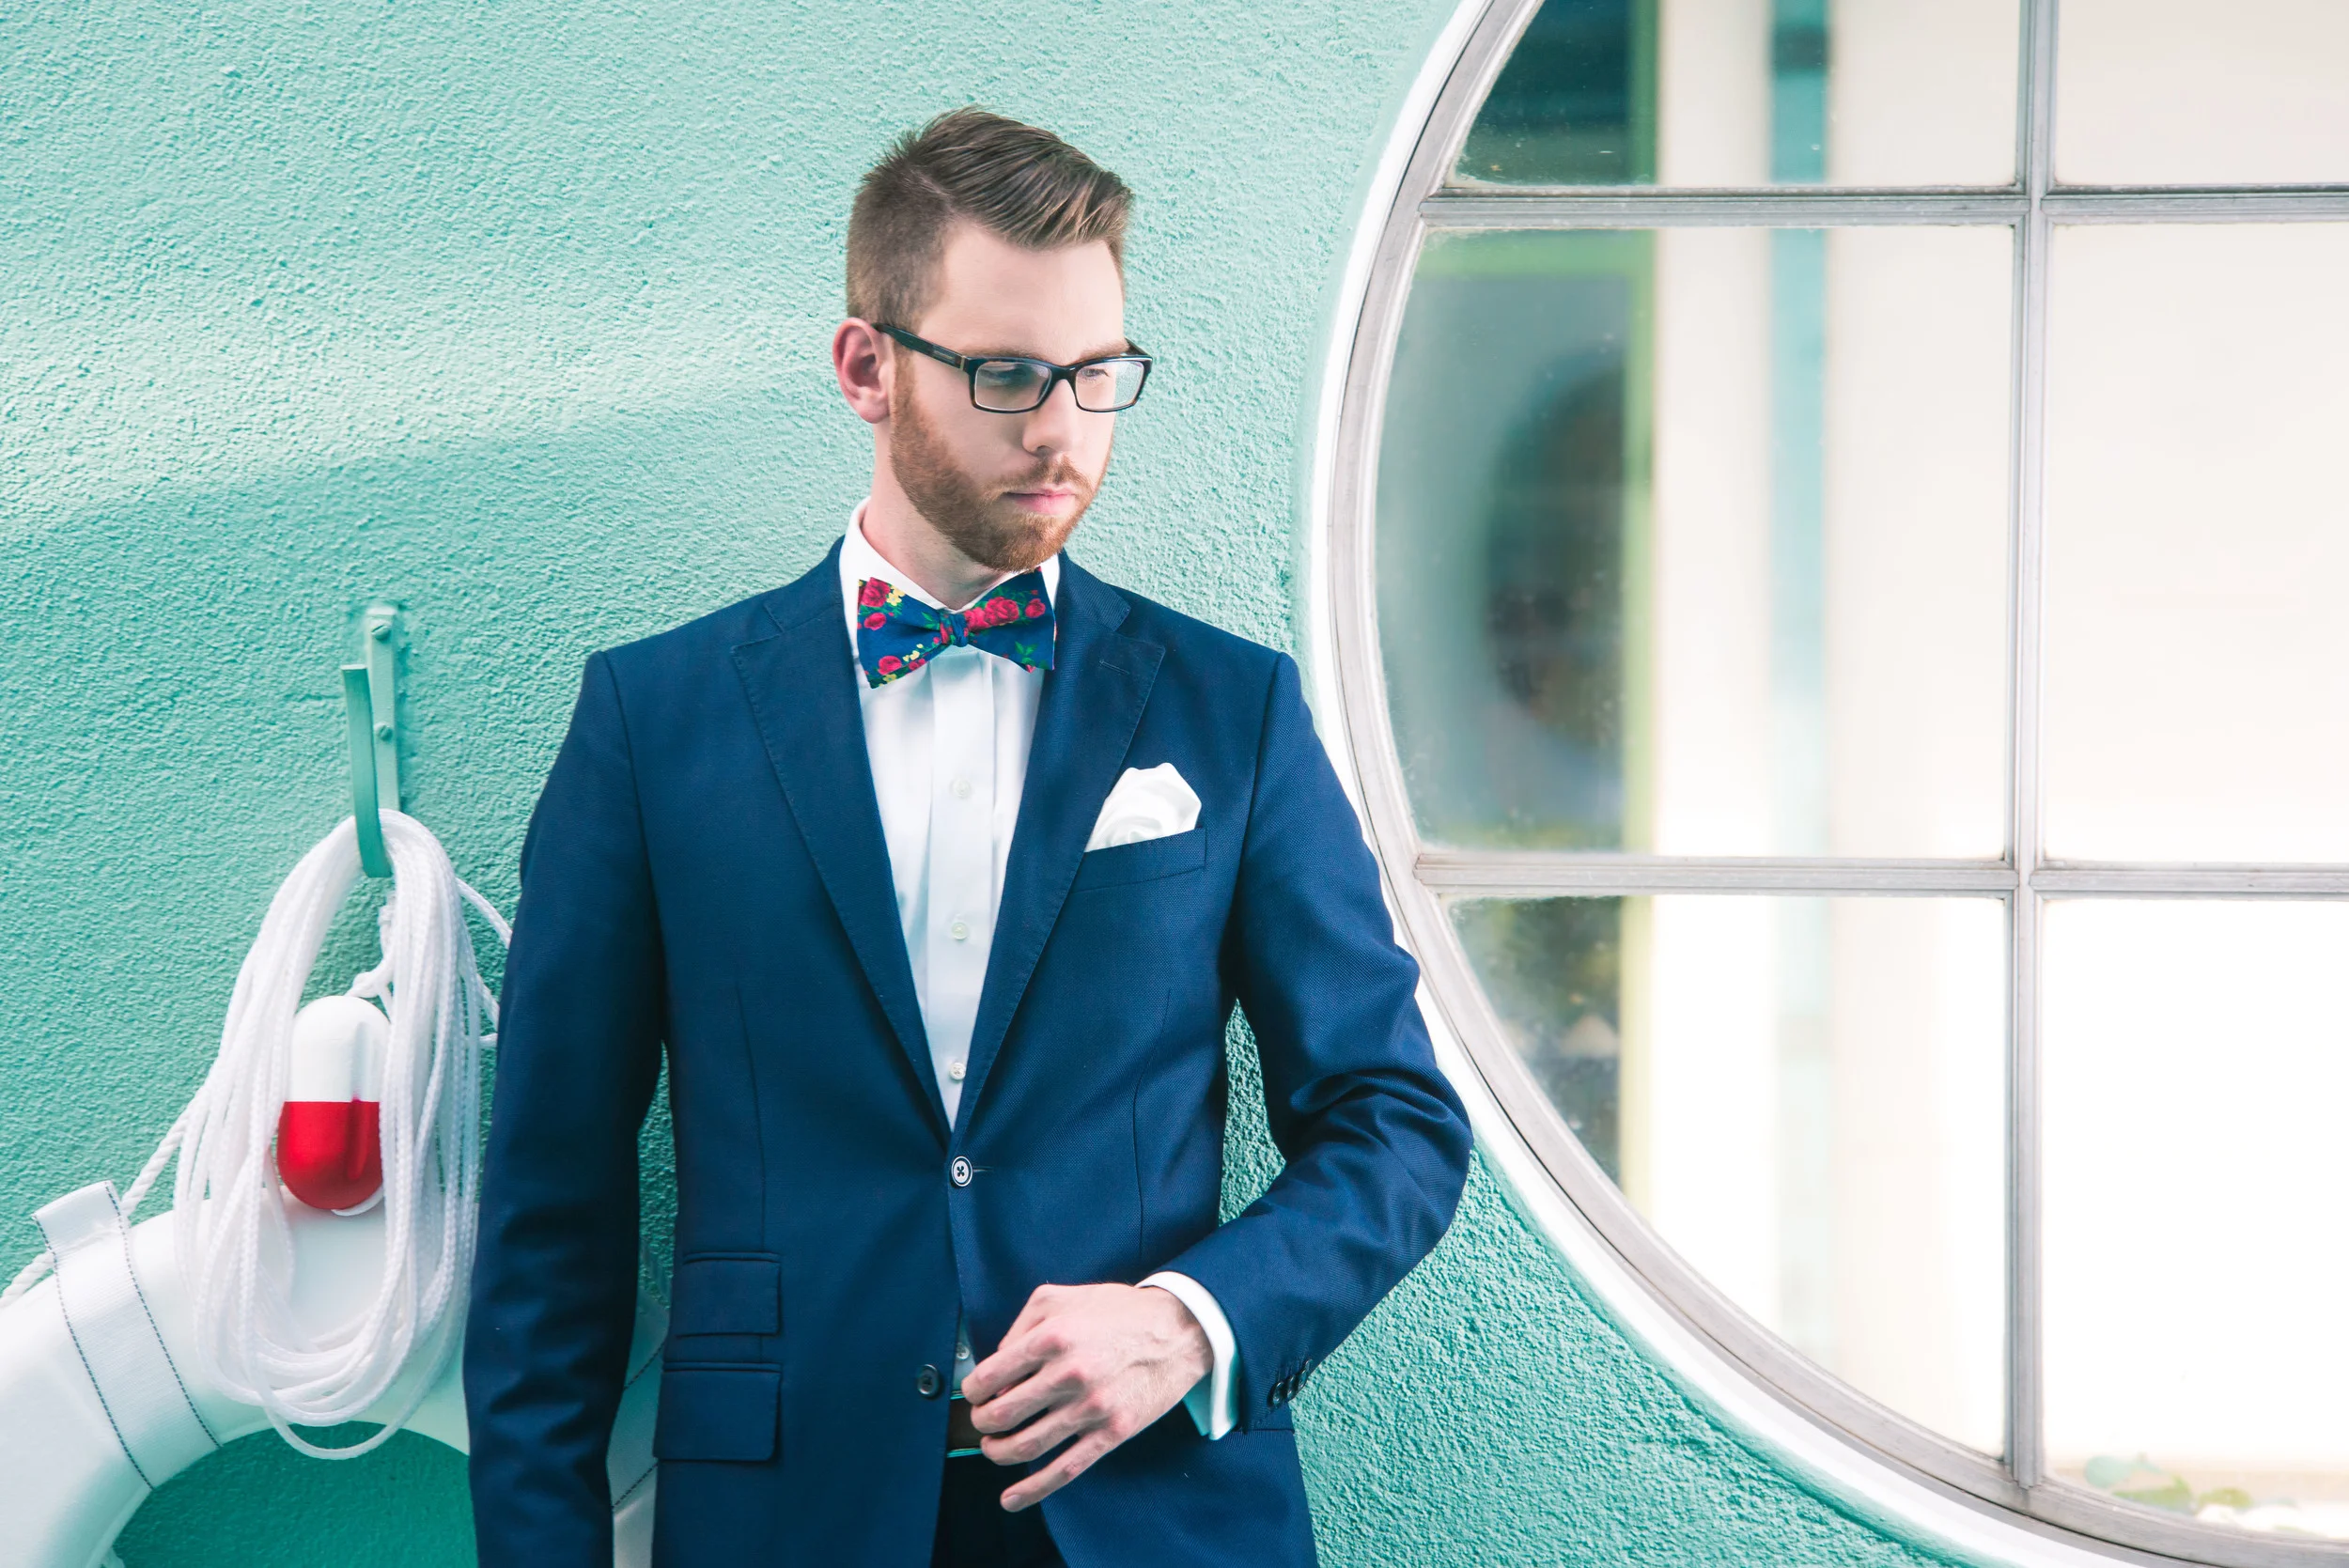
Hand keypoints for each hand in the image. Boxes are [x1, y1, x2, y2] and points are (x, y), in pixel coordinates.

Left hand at [959, 1281, 1210, 1510]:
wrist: (1178, 1331)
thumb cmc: (1118, 1312)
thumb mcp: (1061, 1298)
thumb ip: (1021, 1325)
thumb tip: (997, 1364)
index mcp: (1052, 1337)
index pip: (990, 1376)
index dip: (973, 1390)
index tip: (975, 1394)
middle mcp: (1068, 1374)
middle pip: (1003, 1415)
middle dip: (982, 1422)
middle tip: (982, 1420)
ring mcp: (1091, 1408)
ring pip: (1026, 1446)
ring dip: (998, 1453)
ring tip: (994, 1448)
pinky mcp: (1111, 1433)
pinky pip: (1064, 1469)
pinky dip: (1032, 1490)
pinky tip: (1011, 1499)